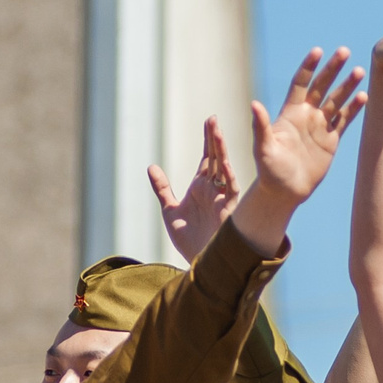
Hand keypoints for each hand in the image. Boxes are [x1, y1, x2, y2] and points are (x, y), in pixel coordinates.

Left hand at [146, 116, 238, 264]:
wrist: (201, 263)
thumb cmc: (189, 240)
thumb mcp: (170, 211)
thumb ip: (162, 189)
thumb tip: (151, 166)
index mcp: (201, 188)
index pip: (207, 159)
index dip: (208, 140)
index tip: (209, 122)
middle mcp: (214, 190)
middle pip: (215, 159)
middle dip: (214, 139)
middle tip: (213, 119)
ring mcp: (222, 199)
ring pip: (224, 170)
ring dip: (221, 152)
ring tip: (217, 133)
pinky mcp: (229, 211)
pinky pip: (232, 190)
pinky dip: (228, 176)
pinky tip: (223, 162)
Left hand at [228, 47, 367, 252]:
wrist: (285, 192)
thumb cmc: (269, 171)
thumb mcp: (263, 148)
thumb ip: (261, 126)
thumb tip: (254, 104)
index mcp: (289, 113)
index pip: (300, 83)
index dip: (308, 67)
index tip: (317, 51)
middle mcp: (306, 115)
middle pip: (321, 86)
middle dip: (332, 69)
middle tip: (344, 51)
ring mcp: (320, 127)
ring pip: (336, 100)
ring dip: (347, 86)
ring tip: (359, 71)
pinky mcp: (331, 140)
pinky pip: (344, 121)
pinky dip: (354, 109)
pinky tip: (364, 97)